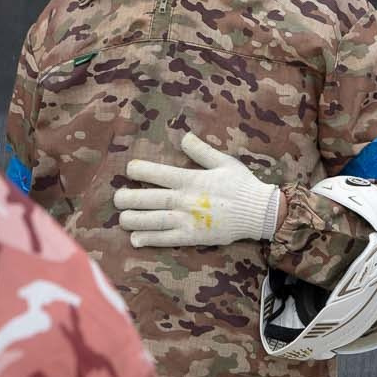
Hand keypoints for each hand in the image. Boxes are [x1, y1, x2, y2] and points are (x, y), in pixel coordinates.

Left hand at [116, 132, 280, 248]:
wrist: (259, 212)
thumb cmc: (242, 184)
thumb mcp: (224, 161)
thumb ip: (202, 151)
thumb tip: (184, 137)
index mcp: (191, 179)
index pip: (159, 173)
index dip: (140, 170)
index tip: (129, 170)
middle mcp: (185, 199)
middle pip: (150, 198)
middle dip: (130, 198)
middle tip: (117, 198)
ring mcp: (188, 220)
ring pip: (154, 220)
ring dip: (134, 220)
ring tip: (121, 218)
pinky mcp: (193, 237)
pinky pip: (167, 239)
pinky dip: (150, 239)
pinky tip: (135, 240)